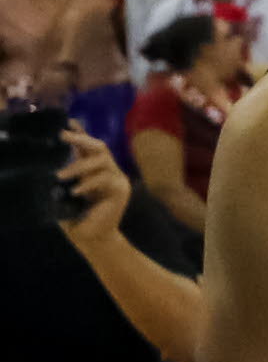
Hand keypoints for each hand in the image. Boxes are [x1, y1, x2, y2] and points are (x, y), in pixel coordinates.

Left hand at [55, 127, 130, 249]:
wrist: (93, 238)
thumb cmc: (76, 217)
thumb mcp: (64, 194)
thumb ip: (64, 179)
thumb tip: (52, 166)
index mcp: (93, 170)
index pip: (88, 147)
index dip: (80, 133)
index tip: (68, 122)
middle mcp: (107, 170)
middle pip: (99, 146)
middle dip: (81, 139)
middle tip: (62, 136)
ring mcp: (117, 179)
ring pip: (102, 160)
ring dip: (79, 166)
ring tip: (61, 176)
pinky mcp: (121, 190)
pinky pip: (105, 179)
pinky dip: (89, 183)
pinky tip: (75, 191)